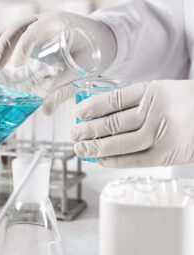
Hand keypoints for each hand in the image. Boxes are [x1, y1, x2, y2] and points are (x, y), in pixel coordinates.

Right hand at [0, 11, 115, 114]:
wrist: (103, 39)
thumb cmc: (94, 53)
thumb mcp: (80, 71)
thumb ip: (63, 89)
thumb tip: (46, 110)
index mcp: (59, 24)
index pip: (34, 32)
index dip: (23, 48)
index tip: (15, 66)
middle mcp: (44, 21)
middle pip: (15, 29)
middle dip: (0, 47)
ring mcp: (36, 25)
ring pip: (8, 32)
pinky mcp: (30, 34)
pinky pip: (9, 37)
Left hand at [71, 80, 193, 167]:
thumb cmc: (184, 104)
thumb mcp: (160, 92)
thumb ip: (133, 101)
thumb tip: (99, 114)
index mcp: (153, 91)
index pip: (113, 99)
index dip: (91, 107)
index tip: (77, 113)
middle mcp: (156, 112)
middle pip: (112, 123)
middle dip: (88, 130)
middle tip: (73, 134)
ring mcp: (160, 135)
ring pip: (119, 143)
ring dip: (96, 147)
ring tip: (80, 148)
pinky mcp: (164, 155)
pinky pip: (132, 160)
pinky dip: (113, 160)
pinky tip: (99, 159)